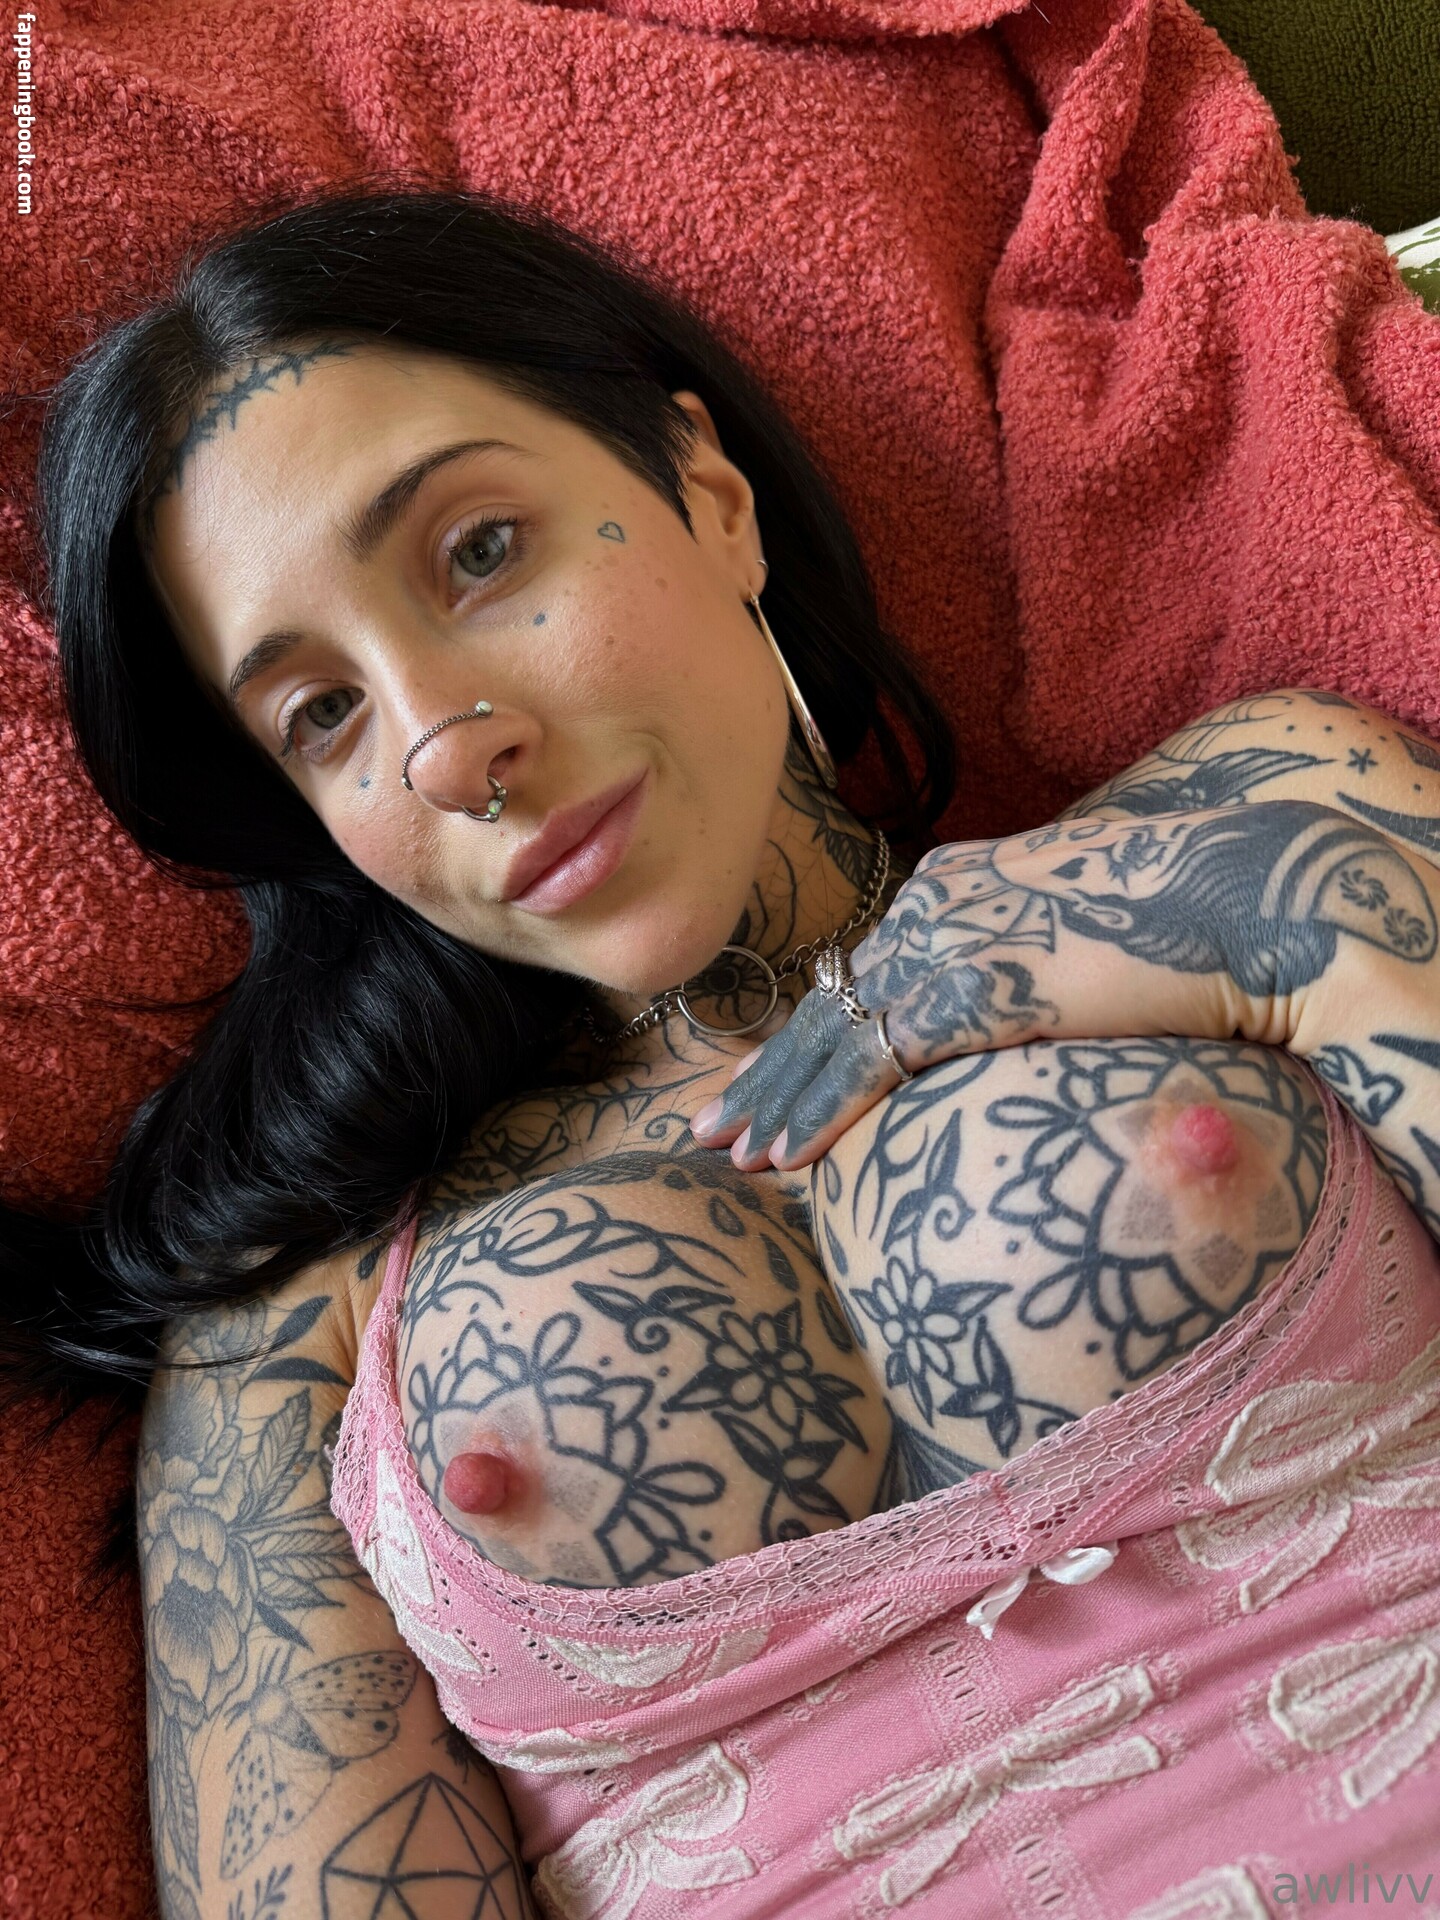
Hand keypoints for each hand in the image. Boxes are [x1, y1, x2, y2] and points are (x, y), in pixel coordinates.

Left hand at [689, 801, 1436, 1169]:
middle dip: (770, 1068)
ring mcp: (948, 944)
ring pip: (833, 1036)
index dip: (811, 1029)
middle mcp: (935, 905)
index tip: (768, 1074)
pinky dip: (819, 1113)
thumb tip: (1018, 1010)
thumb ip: (1028, 966)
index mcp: (958, 885)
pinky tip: (782, 1158)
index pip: (863, 970)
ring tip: (731, 1154)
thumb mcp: (1082, 937)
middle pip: (830, 1001)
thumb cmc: (1190, 922)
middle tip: (712, 1122)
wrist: (1251, 899)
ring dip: (779, 1102)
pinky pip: (870, 1063)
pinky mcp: (971, 989)